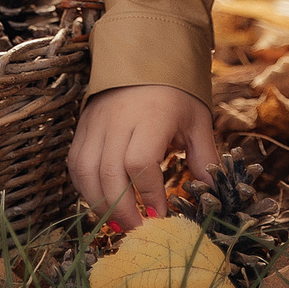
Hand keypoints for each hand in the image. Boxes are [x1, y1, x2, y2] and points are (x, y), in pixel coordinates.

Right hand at [69, 84, 220, 231]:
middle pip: (109, 172)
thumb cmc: (176, 92)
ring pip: (86, 171)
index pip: (140, 162)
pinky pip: (76, 164)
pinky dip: (85, 189)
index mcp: (151, 115)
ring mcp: (95, 123)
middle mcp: (118, 119)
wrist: (143, 56)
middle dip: (122, 209)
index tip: (161, 215)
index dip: (149, 193)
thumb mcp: (197, 120)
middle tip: (138, 231)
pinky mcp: (83, 127)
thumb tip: (212, 194)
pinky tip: (101, 203)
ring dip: (100, 204)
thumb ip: (204, 157)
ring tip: (119, 225)